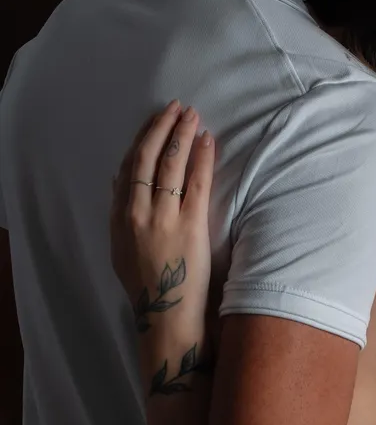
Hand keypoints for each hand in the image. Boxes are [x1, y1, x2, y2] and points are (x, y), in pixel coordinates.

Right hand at [111, 100, 215, 359]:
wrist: (167, 316)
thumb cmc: (148, 284)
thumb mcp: (121, 249)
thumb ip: (120, 214)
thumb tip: (119, 181)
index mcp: (119, 219)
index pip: (128, 169)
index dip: (142, 141)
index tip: (155, 123)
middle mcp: (137, 214)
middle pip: (147, 159)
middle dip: (161, 129)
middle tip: (175, 108)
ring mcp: (163, 218)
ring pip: (170, 165)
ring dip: (181, 135)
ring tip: (192, 116)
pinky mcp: (190, 225)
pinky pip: (195, 182)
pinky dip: (201, 157)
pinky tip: (207, 140)